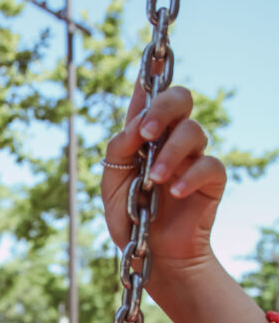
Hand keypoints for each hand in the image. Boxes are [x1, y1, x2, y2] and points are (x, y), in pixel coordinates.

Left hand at [101, 75, 226, 278]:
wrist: (152, 255)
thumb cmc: (131, 217)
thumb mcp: (111, 185)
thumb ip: (118, 151)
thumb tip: (135, 126)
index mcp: (144, 135)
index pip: (149, 96)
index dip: (150, 77)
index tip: (146, 68)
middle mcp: (170, 139)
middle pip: (180, 99)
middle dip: (163, 108)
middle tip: (147, 132)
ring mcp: (192, 157)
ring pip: (193, 131)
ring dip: (171, 153)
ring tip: (155, 179)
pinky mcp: (211, 180)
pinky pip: (209, 166)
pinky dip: (190, 176)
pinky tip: (174, 191)